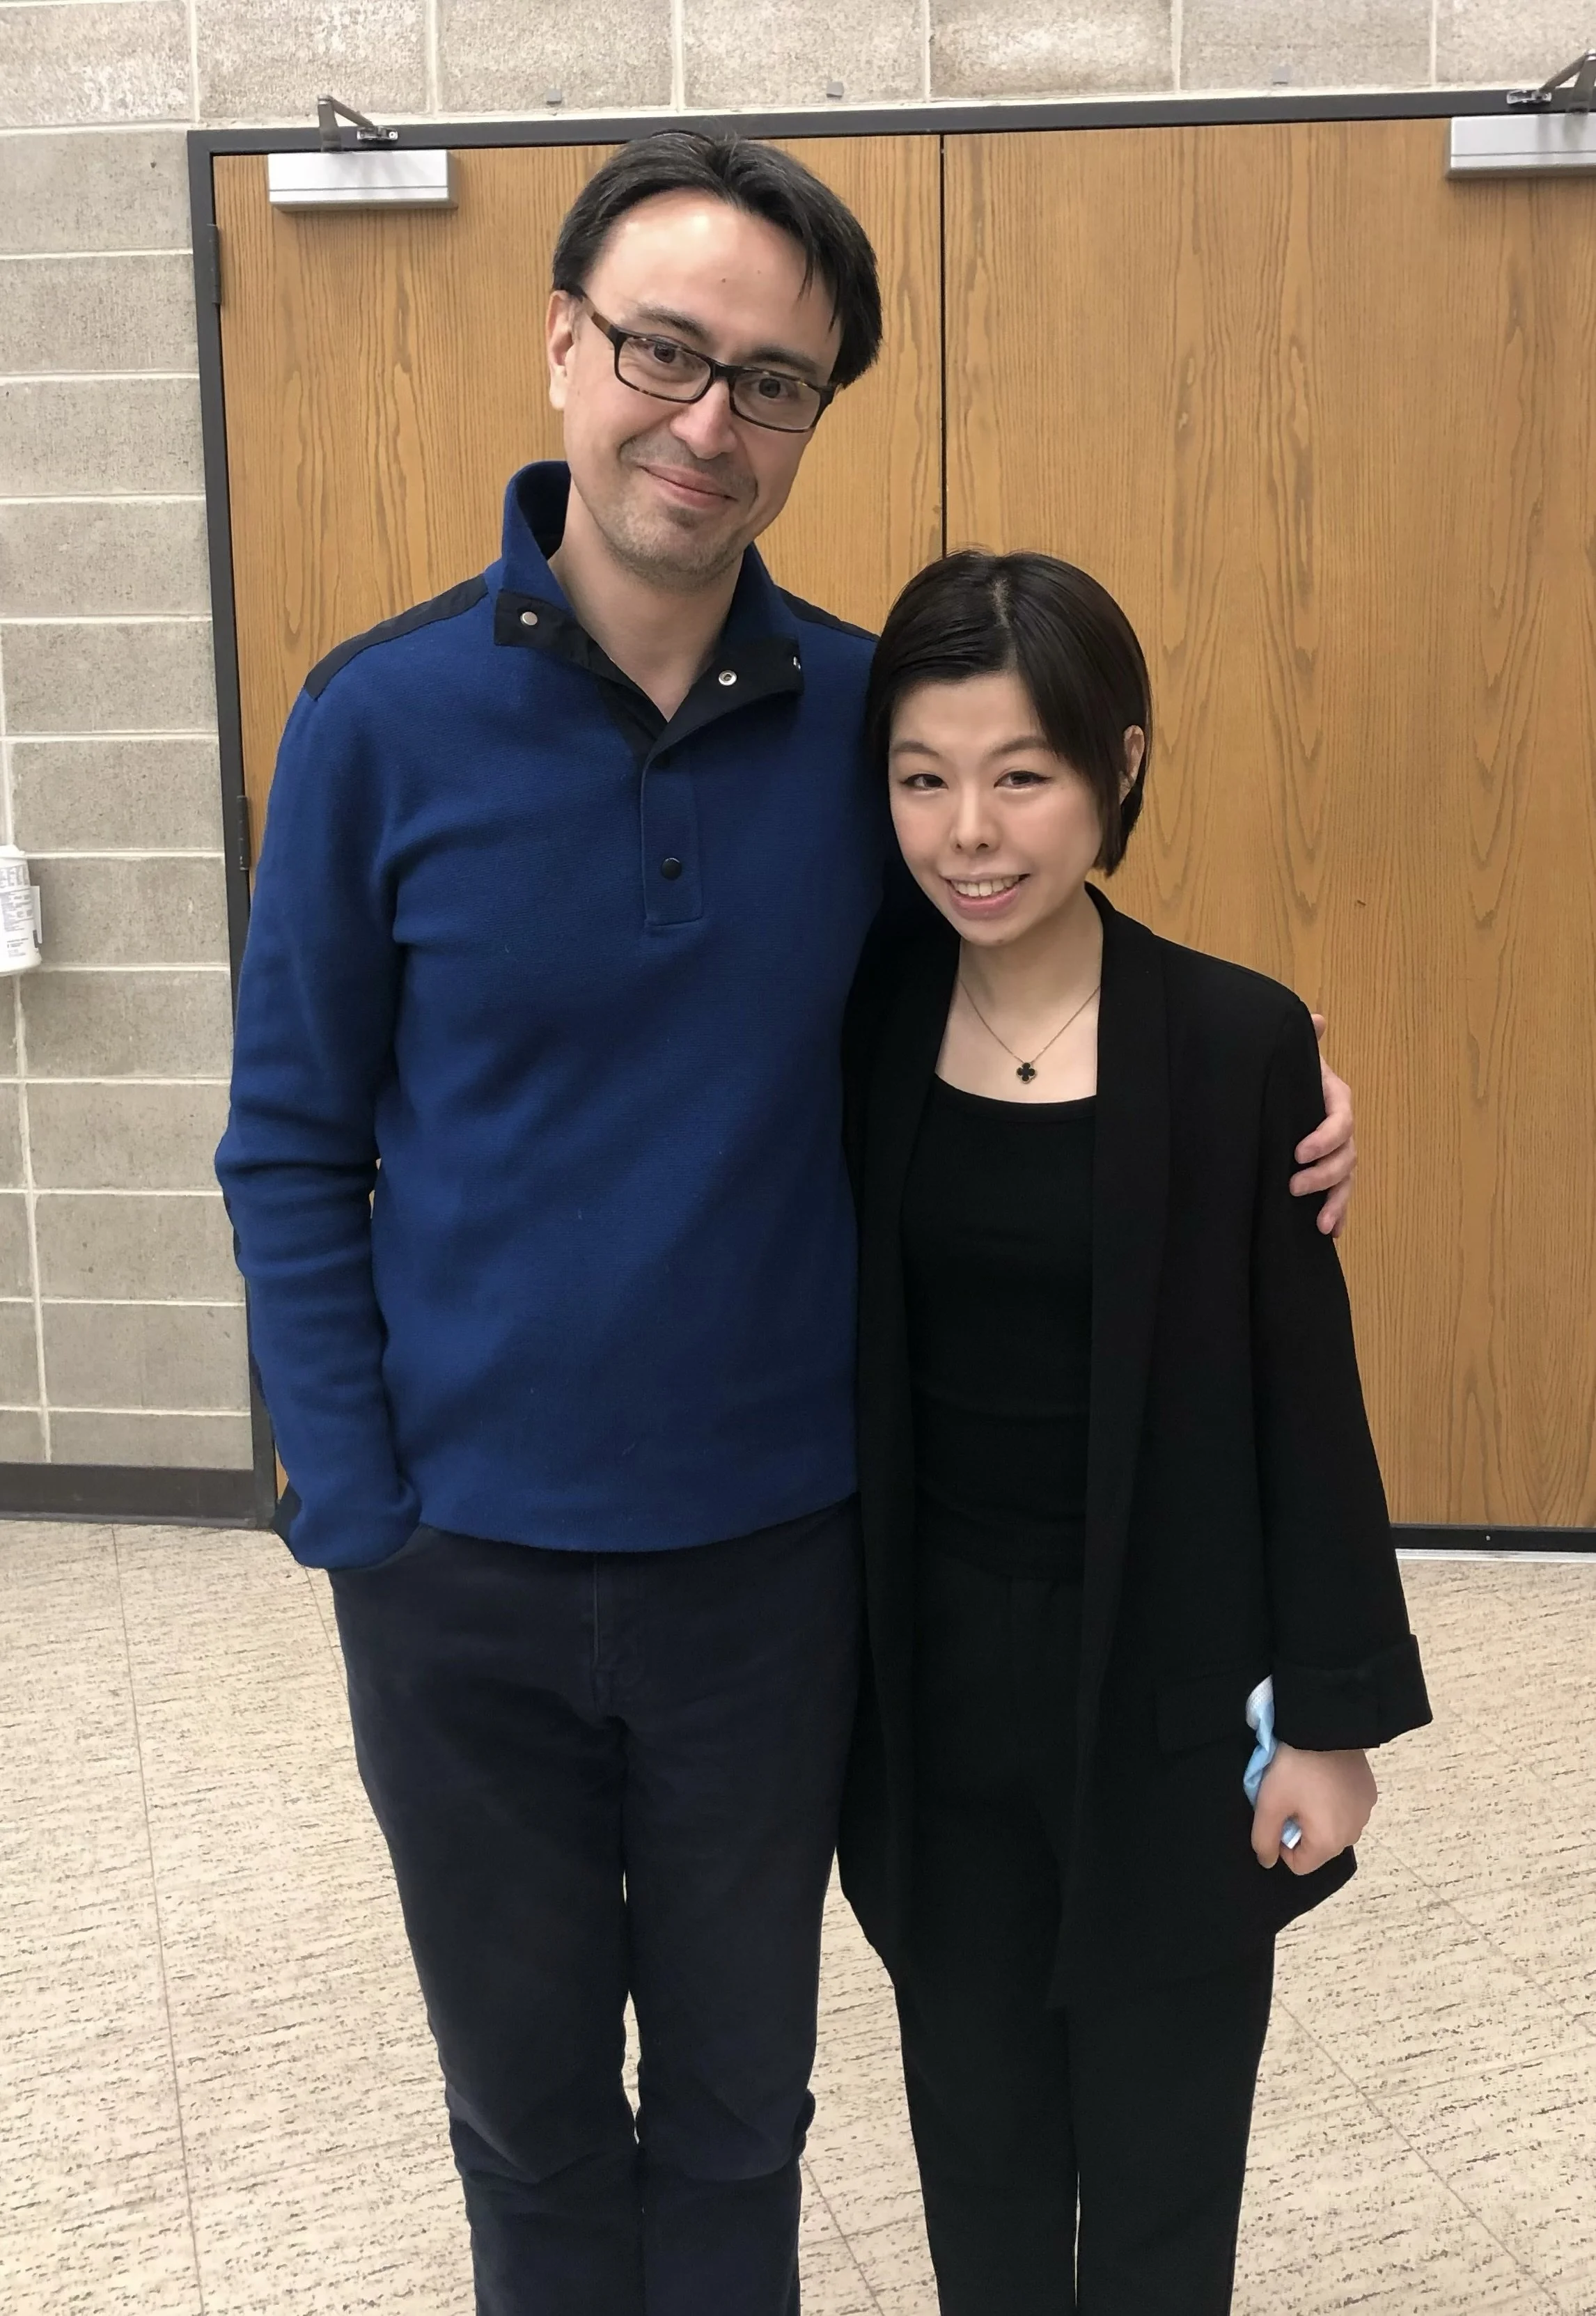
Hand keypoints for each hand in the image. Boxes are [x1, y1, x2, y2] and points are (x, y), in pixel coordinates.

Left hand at [1252, 1742, 1376, 1873]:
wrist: (1324, 1726)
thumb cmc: (1294, 1768)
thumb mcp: (1268, 1803)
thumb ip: (1264, 1839)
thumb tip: (1268, 1861)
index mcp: (1329, 1842)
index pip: (1299, 1864)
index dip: (1281, 1843)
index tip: (1279, 1814)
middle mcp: (1353, 1834)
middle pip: (1318, 1847)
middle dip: (1300, 1828)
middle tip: (1291, 1796)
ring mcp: (1365, 1812)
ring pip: (1332, 1828)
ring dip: (1317, 1814)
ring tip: (1307, 1785)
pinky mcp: (1370, 1792)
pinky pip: (1346, 1809)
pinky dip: (1333, 1801)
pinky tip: (1324, 1778)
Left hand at [1290, 1012, 1354, 1237]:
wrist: (1274, 1086)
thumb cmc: (1283, 1070)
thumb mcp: (1290, 1055)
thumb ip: (1302, 1041)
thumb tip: (1316, 1019)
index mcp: (1335, 1098)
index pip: (1340, 1120)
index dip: (1324, 1138)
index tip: (1297, 1153)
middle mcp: (1341, 1127)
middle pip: (1347, 1155)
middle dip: (1324, 1175)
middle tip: (1292, 1186)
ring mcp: (1336, 1151)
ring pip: (1346, 1178)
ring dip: (1337, 1202)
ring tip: (1320, 1224)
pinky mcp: (1325, 1171)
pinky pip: (1338, 1194)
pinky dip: (1337, 1213)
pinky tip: (1330, 1233)